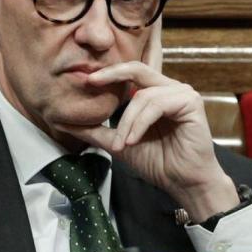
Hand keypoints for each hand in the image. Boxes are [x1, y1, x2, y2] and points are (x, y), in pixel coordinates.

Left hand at [60, 62, 237, 221]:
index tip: (86, 79)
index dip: (109, 71)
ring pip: (143, 95)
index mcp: (153, 93)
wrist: (183, 182)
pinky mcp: (191, 102)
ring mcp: (181, 93)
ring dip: (127, 121)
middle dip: (112, 74)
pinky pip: (157, 105)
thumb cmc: (157, 162)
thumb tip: (61, 121)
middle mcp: (168, 88)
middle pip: (136, 69)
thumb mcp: (117, 143)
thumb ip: (93, 130)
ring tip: (122, 142)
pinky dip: (140, 123)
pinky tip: (133, 140)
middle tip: (91, 82)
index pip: (130, 72)